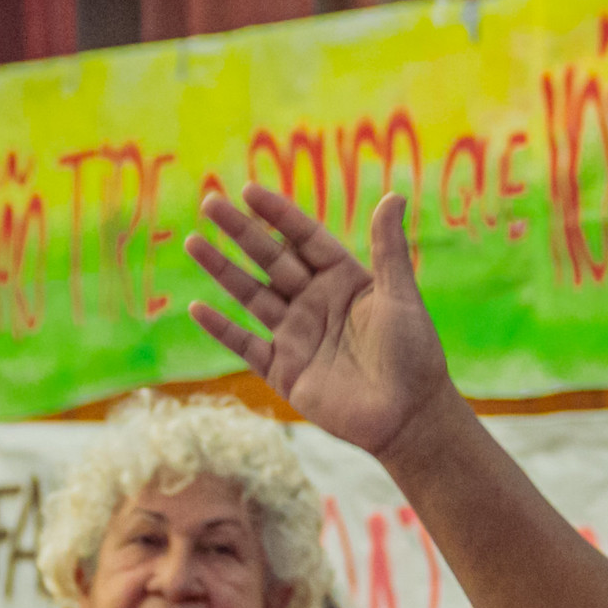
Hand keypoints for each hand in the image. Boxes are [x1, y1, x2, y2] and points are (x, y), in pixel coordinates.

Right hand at [185, 185, 457, 458]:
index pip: (303, 238)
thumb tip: (395, 195)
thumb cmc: (413, 354)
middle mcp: (315, 302)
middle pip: (270, 259)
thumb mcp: (400, 295)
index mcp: (343, 279)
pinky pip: (246, 345)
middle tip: (210, 203)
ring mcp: (297, 336)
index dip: (278, 215)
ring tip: (193, 242)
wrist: (408, 417)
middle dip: (240, 232)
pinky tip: (196, 308)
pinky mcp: (284, 371)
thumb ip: (388, 248)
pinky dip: (222, 328)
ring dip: (223, 270)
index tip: (249, 191)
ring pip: (252, 295)